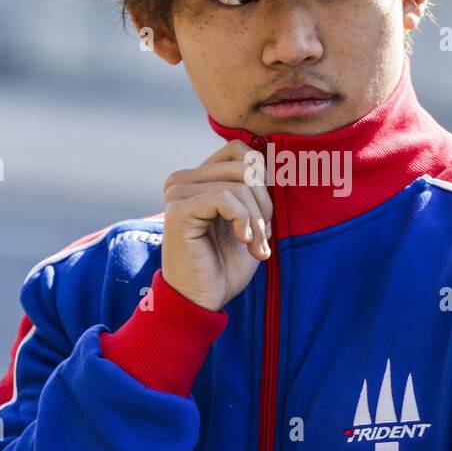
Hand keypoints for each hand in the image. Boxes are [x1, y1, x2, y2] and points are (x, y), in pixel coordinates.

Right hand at [161, 139, 273, 311]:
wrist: (202, 300)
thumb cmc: (226, 264)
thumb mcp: (249, 219)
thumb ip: (255, 188)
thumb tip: (274, 161)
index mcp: (197, 177)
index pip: (240, 150)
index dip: (264, 181)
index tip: (265, 217)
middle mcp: (182, 179)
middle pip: (245, 166)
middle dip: (264, 204)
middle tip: (263, 238)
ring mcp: (177, 192)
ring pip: (240, 184)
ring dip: (257, 220)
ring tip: (255, 247)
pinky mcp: (178, 209)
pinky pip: (225, 197)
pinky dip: (244, 221)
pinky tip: (242, 241)